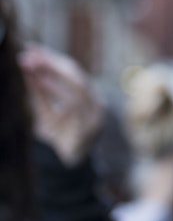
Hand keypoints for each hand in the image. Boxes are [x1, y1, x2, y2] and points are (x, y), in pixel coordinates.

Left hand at [19, 46, 103, 166]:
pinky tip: (39, 80)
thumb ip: (39, 92)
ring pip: (77, 85)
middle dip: (51, 62)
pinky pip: (73, 103)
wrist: (67, 172)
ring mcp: (96, 115)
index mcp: (89, 98)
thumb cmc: (57, 140)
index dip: (52, 58)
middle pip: (76, 74)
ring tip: (31, 63)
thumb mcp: (45, 112)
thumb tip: (27, 65)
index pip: (72, 71)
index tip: (30, 48)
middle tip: (28, 54)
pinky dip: (55, 88)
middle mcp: (96, 103)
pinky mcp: (89, 127)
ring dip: (52, 72)